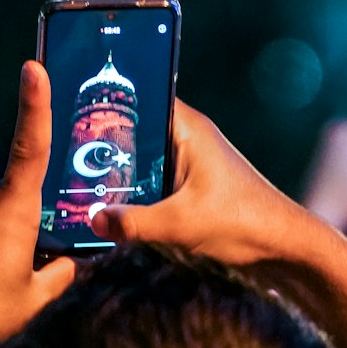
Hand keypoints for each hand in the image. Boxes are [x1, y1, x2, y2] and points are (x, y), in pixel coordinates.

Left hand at [0, 60, 74, 347]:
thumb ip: (61, 274)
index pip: (30, 146)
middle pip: (19, 196)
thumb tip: (74, 262)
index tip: (34, 68)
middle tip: (28, 267)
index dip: (35, 105)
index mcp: (12, 210)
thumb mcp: (34, 300)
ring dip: (2, 238)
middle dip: (30, 222)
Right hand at [90, 98, 306, 265]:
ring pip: (140, 161)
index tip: (71, 116)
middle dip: (102, 146)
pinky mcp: (190, 187)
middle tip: (62, 158)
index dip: (105, 105)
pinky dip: (132, 193)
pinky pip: (151, 183)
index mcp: (187, 128)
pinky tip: (107, 208)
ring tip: (74, 183)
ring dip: (116, 174)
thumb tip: (92, 220)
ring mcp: (189, 163)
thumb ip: (134, 222)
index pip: (138, 99)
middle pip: (133, 133)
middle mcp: (186, 138)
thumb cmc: (244, 222)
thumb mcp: (181, 223)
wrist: (284, 247)